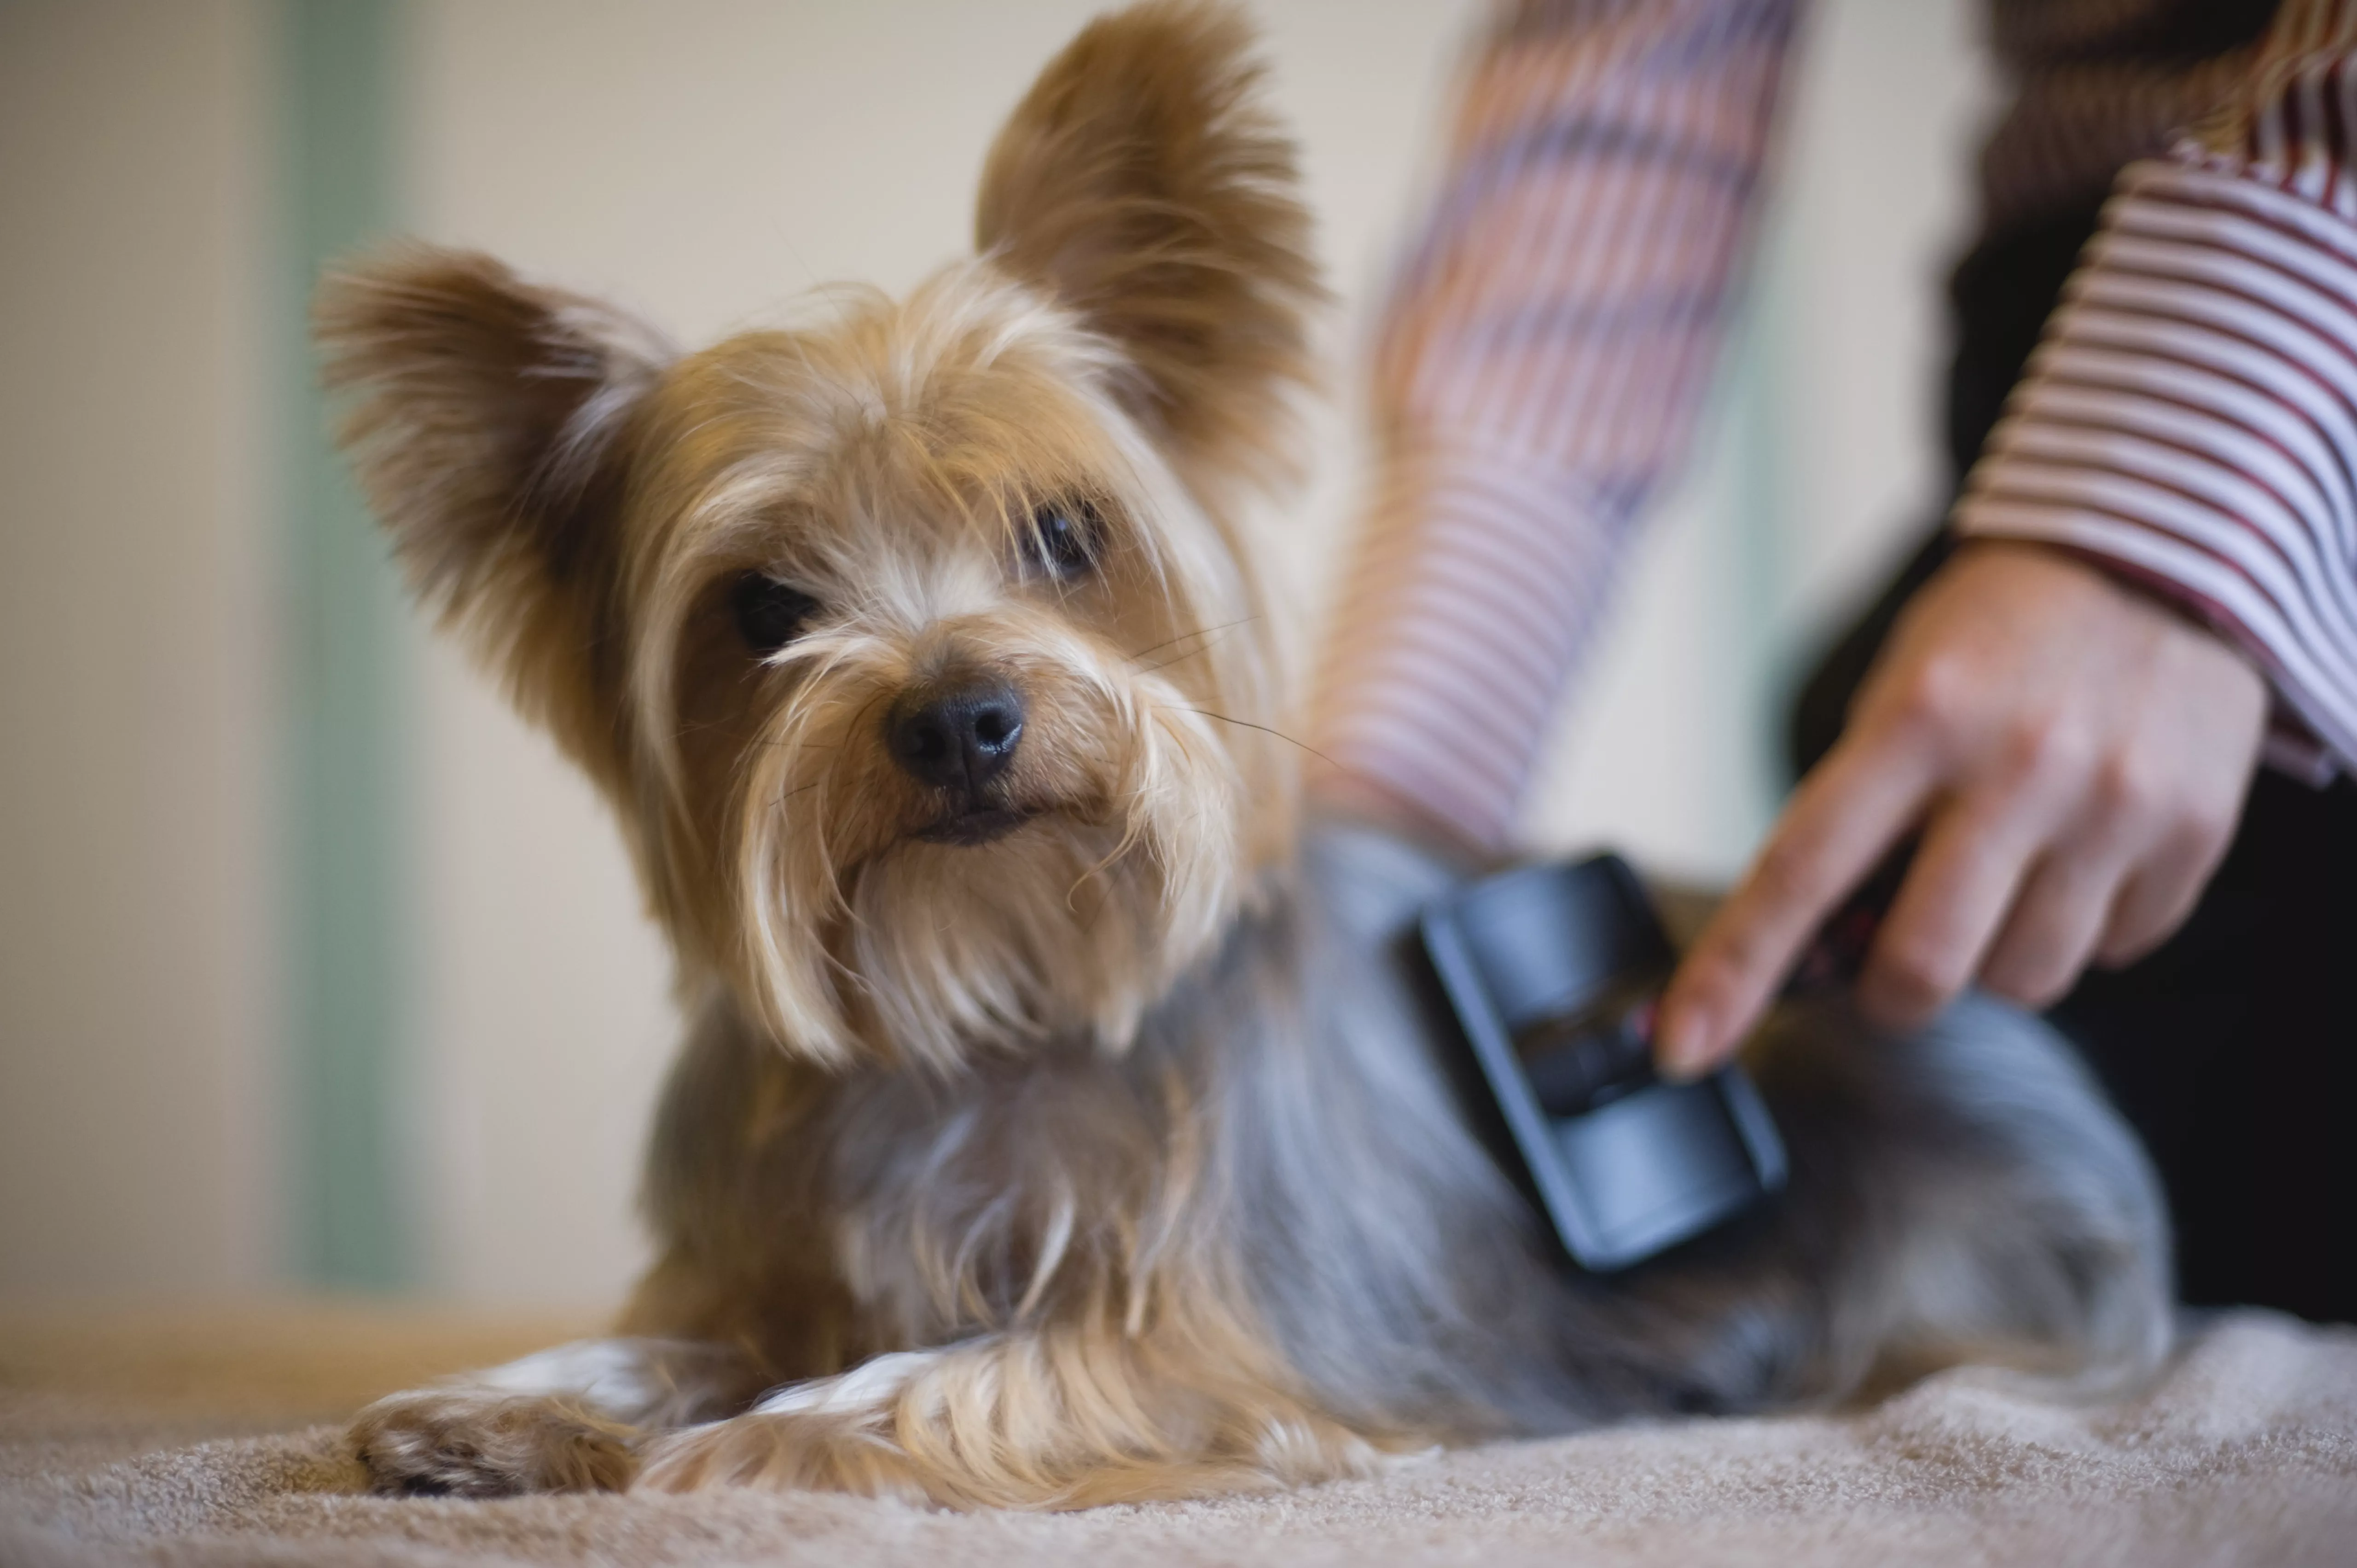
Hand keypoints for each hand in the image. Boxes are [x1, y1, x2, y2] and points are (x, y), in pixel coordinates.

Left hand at [1655, 540, 2267, 1073]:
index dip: (1734, 972)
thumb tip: (1815, 949)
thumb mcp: (1901, 693)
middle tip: (1893, 957)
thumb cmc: (1995, 641)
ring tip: (2004, 875)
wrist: (2158, 562)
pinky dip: (2082, 928)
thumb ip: (1857, 813)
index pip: (1800, 872)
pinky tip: (2080, 850)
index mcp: (1916, 720)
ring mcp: (2115, 803)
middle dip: (1890, 991)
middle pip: (1922, 966)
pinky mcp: (2194, 832)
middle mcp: (2020, 764)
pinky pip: (2114, 952)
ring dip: (1993, 959)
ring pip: (2023, 980)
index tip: (1681, 1048)